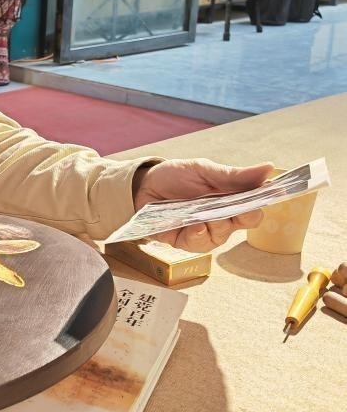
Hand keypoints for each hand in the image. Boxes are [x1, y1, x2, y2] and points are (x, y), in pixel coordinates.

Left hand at [132, 158, 273, 250]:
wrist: (143, 186)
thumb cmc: (176, 176)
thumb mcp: (204, 170)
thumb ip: (233, 175)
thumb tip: (269, 168)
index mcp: (231, 200)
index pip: (255, 208)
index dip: (261, 203)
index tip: (264, 195)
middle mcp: (224, 219)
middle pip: (244, 223)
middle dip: (240, 214)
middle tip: (234, 205)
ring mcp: (207, 232)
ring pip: (222, 235)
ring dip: (217, 224)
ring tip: (207, 214)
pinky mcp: (187, 242)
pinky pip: (199, 243)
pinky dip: (198, 234)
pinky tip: (195, 225)